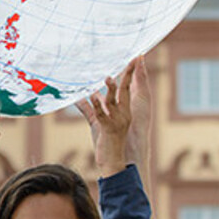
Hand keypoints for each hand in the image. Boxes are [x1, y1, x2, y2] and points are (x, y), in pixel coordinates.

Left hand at [77, 57, 149, 171]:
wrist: (111, 161)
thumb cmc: (105, 141)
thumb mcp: (96, 121)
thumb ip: (90, 107)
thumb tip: (83, 95)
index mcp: (124, 110)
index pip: (127, 88)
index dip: (130, 73)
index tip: (135, 58)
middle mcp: (124, 114)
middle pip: (126, 90)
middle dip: (128, 74)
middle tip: (132, 59)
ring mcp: (117, 121)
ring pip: (114, 101)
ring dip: (111, 89)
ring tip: (107, 77)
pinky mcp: (108, 129)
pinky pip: (102, 115)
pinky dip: (96, 105)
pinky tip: (91, 96)